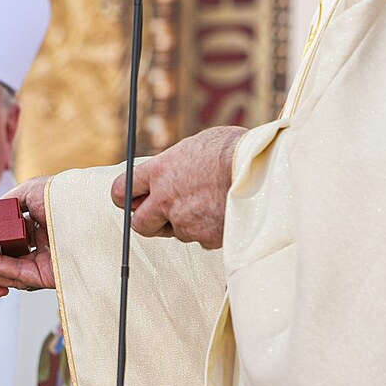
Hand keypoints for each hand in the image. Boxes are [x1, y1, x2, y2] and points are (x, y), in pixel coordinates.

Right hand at [0, 176, 54, 290]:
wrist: (85, 204)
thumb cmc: (64, 195)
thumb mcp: (31, 190)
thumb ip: (10, 202)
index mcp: (39, 230)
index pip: (8, 241)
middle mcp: (41, 248)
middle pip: (4, 259)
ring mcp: (44, 263)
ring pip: (7, 271)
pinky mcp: (47, 275)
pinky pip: (17, 274)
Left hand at [114, 125, 245, 247]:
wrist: (264, 170)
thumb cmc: (236, 150)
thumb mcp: (198, 145)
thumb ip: (177, 163)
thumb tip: (174, 168)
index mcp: (160, 171)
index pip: (121, 190)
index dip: (125, 198)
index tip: (131, 200)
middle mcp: (165, 199)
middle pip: (140, 224)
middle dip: (150, 221)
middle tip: (165, 213)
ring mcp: (185, 222)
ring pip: (176, 233)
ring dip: (187, 224)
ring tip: (210, 204)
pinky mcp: (206, 238)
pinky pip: (201, 239)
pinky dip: (209, 230)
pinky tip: (224, 212)